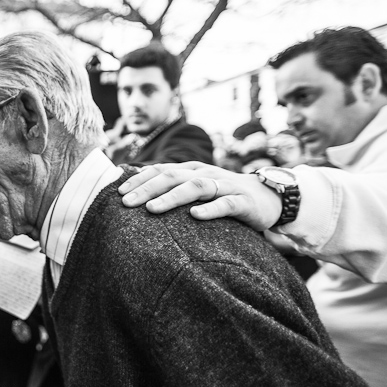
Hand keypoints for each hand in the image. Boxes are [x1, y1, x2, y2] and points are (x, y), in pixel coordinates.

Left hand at [117, 161, 281, 231]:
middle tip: (126, 203)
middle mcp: (205, 173)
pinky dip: (210, 209)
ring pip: (196, 187)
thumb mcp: (197, 188)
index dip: (138, 179)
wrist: (269, 197)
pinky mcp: (243, 201)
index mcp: (191, 169)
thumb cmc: (223, 195)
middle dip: (147, 188)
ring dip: (172, 197)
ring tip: (152, 209)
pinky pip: (226, 204)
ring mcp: (225, 185)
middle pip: (172, 176)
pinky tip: (195, 216)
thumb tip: (137, 192)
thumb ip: (173, 188)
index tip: (117, 193)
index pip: (160, 170)